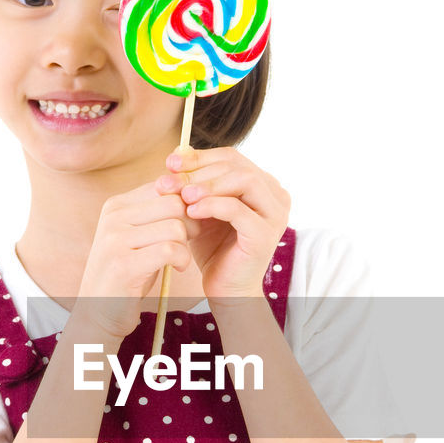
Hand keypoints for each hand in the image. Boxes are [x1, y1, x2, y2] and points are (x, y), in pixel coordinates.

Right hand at [76, 181, 195, 340]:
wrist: (99, 312)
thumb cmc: (128, 274)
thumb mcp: (139, 236)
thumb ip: (157, 214)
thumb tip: (192, 190)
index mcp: (115, 205)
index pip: (164, 186)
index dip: (186, 203)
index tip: (188, 224)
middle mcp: (113, 217)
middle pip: (173, 203)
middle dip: (191, 222)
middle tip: (188, 242)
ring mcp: (115, 240)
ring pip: (175, 226)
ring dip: (186, 245)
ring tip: (179, 258)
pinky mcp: (123, 265)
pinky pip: (171, 250)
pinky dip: (183, 260)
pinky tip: (178, 269)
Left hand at [156, 146, 290, 300]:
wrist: (225, 289)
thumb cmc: (213, 248)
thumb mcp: (200, 208)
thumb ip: (194, 182)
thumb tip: (176, 153)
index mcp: (263, 185)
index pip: (231, 158)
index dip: (199, 157)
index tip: (169, 164)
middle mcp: (275, 196)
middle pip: (236, 165)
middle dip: (198, 171)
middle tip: (168, 181)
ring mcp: (275, 214)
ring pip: (243, 181)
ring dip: (208, 185)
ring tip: (182, 195)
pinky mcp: (266, 235)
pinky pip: (238, 209)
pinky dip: (213, 205)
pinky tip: (192, 211)